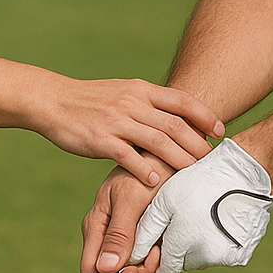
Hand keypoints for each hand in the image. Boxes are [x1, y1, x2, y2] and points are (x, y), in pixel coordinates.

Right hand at [38, 76, 222, 183]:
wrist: (53, 100)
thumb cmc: (91, 100)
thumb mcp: (122, 92)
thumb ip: (147, 103)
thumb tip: (176, 118)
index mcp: (140, 89)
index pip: (181, 100)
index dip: (204, 115)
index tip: (220, 130)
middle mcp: (132, 102)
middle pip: (175, 124)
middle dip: (197, 144)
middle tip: (212, 162)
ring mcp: (116, 120)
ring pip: (157, 141)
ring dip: (179, 159)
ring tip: (193, 175)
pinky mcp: (100, 140)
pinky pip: (127, 156)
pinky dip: (143, 170)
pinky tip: (155, 183)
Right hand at [81, 159, 169, 272]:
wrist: (170, 152)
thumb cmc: (149, 166)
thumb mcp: (131, 196)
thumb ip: (119, 232)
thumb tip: (106, 268)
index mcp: (96, 227)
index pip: (91, 272)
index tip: (135, 271)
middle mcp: (107, 237)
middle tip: (154, 261)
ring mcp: (125, 239)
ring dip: (147, 272)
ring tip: (161, 250)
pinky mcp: (143, 238)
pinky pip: (144, 265)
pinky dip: (156, 264)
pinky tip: (164, 247)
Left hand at [129, 139, 272, 272]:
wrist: (245, 173)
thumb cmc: (201, 180)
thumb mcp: (165, 200)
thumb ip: (145, 232)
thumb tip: (129, 258)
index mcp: (181, 245)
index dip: (153, 266)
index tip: (153, 250)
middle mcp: (203, 258)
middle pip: (180, 263)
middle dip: (175, 247)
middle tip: (178, 218)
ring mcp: (223, 258)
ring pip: (199, 257)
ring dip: (194, 243)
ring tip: (198, 213)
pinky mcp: (240, 254)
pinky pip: (218, 253)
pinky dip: (213, 241)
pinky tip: (214, 217)